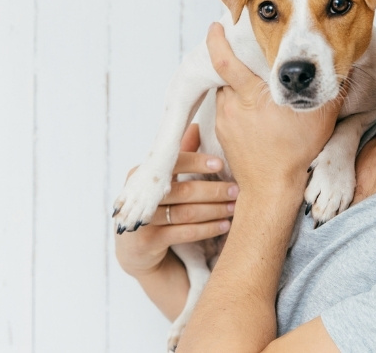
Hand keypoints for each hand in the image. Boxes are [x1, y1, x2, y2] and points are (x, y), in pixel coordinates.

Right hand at [114, 124, 236, 278]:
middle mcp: (139, 195)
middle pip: (183, 190)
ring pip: (186, 213)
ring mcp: (141, 220)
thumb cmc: (159, 206)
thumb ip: (181, 155)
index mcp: (143, 173)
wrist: (138, 249)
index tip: (222, 163)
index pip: (172, 163)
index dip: (197, 162)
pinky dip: (207, 229)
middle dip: (214, 190)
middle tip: (238, 190)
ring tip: (235, 208)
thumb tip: (198, 125)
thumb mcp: (167, 180)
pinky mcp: (147, 242)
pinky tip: (225, 226)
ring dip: (215, 210)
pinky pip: (183, 233)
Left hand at [207, 22, 342, 197]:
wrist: (272, 188)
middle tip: (242, 52)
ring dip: (235, 86)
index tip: (216, 26)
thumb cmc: (297, 153)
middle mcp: (233, 106)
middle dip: (232, 62)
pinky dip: (235, 105)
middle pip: (225, 74)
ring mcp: (225, 121)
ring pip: (225, 92)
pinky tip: (251, 111)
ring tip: (252, 86)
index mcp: (253, 96)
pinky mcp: (222, 134)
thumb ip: (327, 89)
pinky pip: (225, 110)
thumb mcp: (321, 118)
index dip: (216, 41)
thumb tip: (340, 67)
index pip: (225, 61)